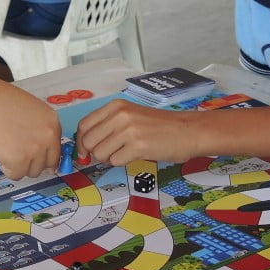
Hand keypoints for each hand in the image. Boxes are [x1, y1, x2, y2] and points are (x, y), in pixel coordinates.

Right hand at [0, 75, 61, 179]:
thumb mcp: (29, 109)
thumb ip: (38, 129)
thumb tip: (41, 152)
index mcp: (52, 122)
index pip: (55, 151)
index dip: (42, 156)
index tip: (32, 157)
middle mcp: (48, 136)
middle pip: (45, 164)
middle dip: (30, 161)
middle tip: (13, 149)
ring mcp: (34, 149)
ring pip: (31, 172)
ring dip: (17, 165)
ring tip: (4, 147)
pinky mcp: (18, 159)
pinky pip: (16, 175)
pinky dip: (6, 168)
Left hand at [75, 99, 200, 165]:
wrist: (188, 131)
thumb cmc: (161, 126)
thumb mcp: (131, 116)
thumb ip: (109, 125)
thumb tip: (85, 145)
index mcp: (116, 106)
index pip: (84, 125)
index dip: (81, 142)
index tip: (85, 152)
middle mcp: (120, 115)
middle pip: (88, 141)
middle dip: (94, 153)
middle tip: (110, 154)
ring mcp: (128, 131)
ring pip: (100, 154)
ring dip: (109, 159)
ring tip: (126, 153)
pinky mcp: (137, 146)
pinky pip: (115, 162)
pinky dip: (122, 163)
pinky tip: (135, 155)